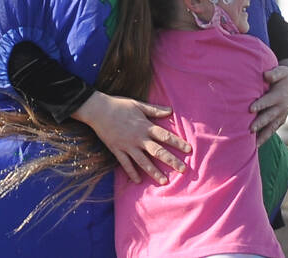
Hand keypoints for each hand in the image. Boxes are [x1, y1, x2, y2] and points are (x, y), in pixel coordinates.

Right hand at [71, 91, 191, 183]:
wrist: (98, 110)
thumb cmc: (119, 105)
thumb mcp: (138, 104)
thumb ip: (154, 110)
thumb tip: (170, 110)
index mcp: (145, 126)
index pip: (165, 136)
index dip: (178, 143)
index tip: (189, 150)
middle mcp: (138, 138)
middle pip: (158, 151)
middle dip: (171, 161)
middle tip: (183, 170)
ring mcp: (127, 146)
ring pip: (143, 161)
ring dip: (154, 172)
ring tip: (164, 181)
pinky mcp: (117, 150)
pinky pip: (125, 164)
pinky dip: (132, 173)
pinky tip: (138, 181)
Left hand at [250, 58, 287, 145]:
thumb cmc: (285, 76)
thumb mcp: (282, 71)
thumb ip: (274, 73)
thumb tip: (266, 75)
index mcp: (279, 96)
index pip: (268, 101)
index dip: (260, 105)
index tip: (250, 109)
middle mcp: (281, 107)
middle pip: (269, 117)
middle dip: (260, 123)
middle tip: (249, 130)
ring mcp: (281, 115)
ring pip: (272, 127)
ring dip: (263, 136)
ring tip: (253, 146)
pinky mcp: (280, 119)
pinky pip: (273, 129)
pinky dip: (266, 137)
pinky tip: (256, 145)